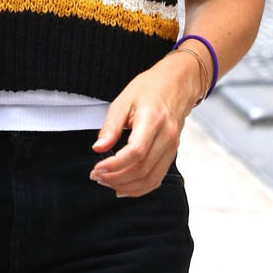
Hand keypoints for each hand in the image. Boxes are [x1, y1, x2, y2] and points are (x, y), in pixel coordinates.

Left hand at [89, 51, 202, 196]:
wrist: (176, 84)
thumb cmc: (149, 89)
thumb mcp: (123, 100)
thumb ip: (111, 126)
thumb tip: (98, 149)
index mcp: (153, 119)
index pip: (136, 152)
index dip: (114, 165)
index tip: (97, 168)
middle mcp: (166, 136)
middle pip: (142, 168)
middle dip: (116, 178)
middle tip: (96, 176)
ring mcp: (172, 147)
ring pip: (150, 178)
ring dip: (126, 186)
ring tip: (106, 182)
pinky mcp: (172, 153)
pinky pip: (157, 178)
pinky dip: (140, 188)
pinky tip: (124, 188)